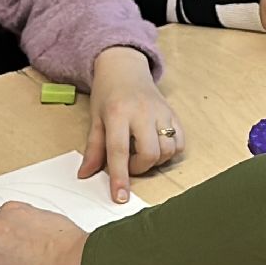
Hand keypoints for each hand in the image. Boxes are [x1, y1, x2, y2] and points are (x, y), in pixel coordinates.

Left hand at [76, 47, 181, 202]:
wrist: (124, 67)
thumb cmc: (108, 93)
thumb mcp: (95, 118)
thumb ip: (93, 148)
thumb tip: (85, 175)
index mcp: (118, 113)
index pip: (119, 151)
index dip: (120, 177)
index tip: (121, 198)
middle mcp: (142, 112)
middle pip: (150, 153)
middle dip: (140, 167)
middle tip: (130, 162)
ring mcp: (161, 111)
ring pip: (168, 149)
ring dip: (156, 160)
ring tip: (142, 152)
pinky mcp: (173, 112)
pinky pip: (180, 141)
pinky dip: (170, 150)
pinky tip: (157, 145)